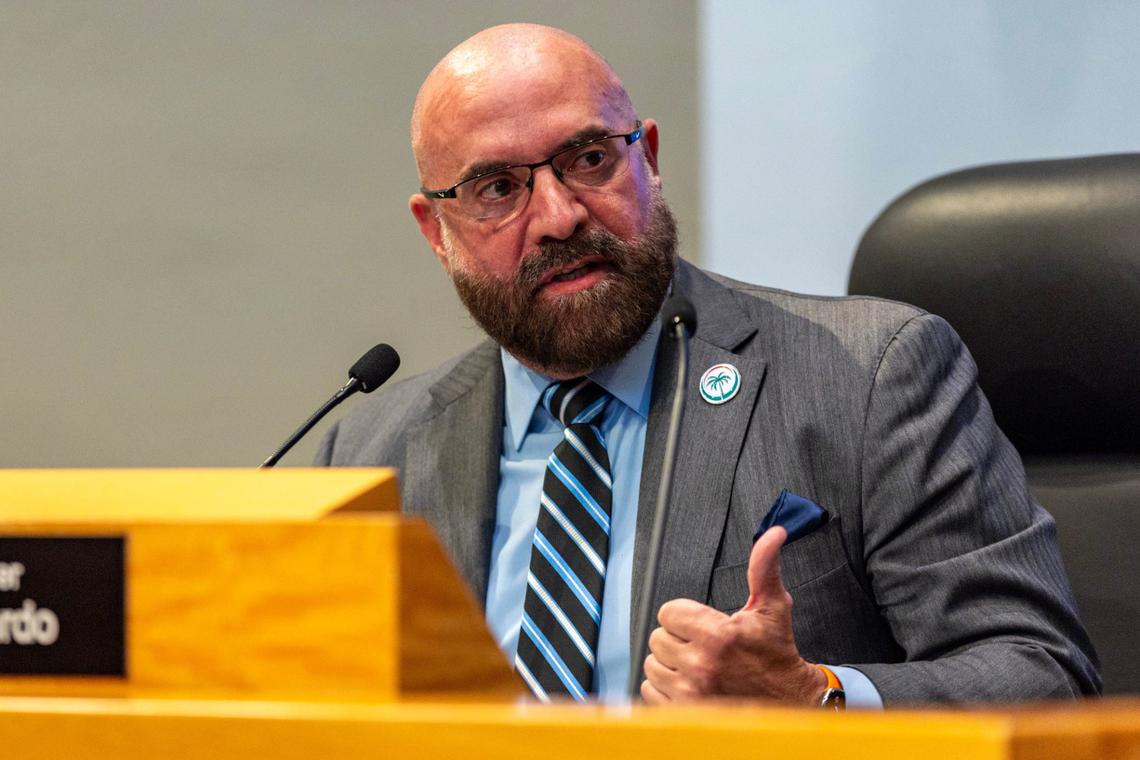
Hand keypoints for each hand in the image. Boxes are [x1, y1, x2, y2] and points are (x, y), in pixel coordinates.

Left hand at [640, 526, 826, 703]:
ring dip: (669, 663)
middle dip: (677, 638)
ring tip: (695, 664)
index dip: (684, 615)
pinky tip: (688, 683)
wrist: (787, 701)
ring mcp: (690, 693)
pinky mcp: (683, 713)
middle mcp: (700, 664)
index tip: (702, 624)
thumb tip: (773, 535)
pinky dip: (664, 688)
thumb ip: (763, 567)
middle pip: (657, 637)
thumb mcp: (772, 606)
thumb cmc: (776, 653)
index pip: (668, 612)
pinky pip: (650, 690)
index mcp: (717, 635)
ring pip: (652, 664)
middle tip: (701, 645)